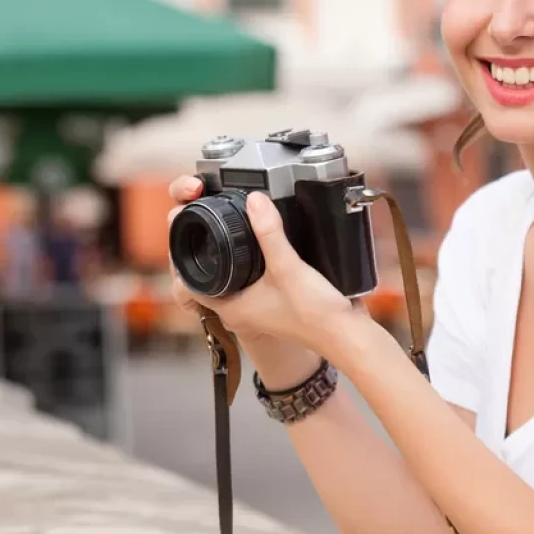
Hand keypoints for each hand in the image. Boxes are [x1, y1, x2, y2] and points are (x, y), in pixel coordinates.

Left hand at [166, 176, 361, 360]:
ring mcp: (259, 308)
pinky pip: (256, 280)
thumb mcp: (287, 267)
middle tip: (212, 223)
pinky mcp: (277, 302)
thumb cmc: (314, 314)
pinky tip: (265, 247)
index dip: (187, 255)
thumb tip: (254, 201)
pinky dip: (256, 263)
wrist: (346, 332)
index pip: (192, 281)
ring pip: (235, 277)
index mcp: (231, 308)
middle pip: (213, 275)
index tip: (192, 229)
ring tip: (236, 230)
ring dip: (235, 257)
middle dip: (212, 250)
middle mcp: (240, 310)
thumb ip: (270, 233)